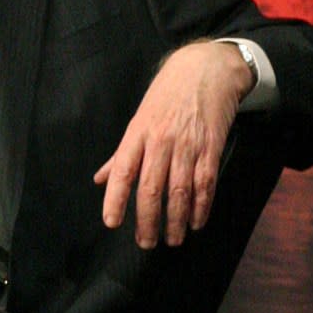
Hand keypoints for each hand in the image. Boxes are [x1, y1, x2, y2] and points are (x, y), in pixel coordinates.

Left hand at [94, 41, 254, 248]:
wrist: (205, 70)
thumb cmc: (166, 96)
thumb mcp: (138, 119)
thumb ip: (121, 154)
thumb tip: (100, 179)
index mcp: (137, 134)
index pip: (123, 171)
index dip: (115, 198)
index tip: (111, 222)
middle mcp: (160, 141)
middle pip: (151, 188)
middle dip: (147, 220)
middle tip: (145, 242)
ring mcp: (187, 145)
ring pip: (179, 191)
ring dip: (176, 220)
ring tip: (172, 240)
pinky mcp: (211, 148)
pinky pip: (205, 183)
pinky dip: (201, 207)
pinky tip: (197, 222)